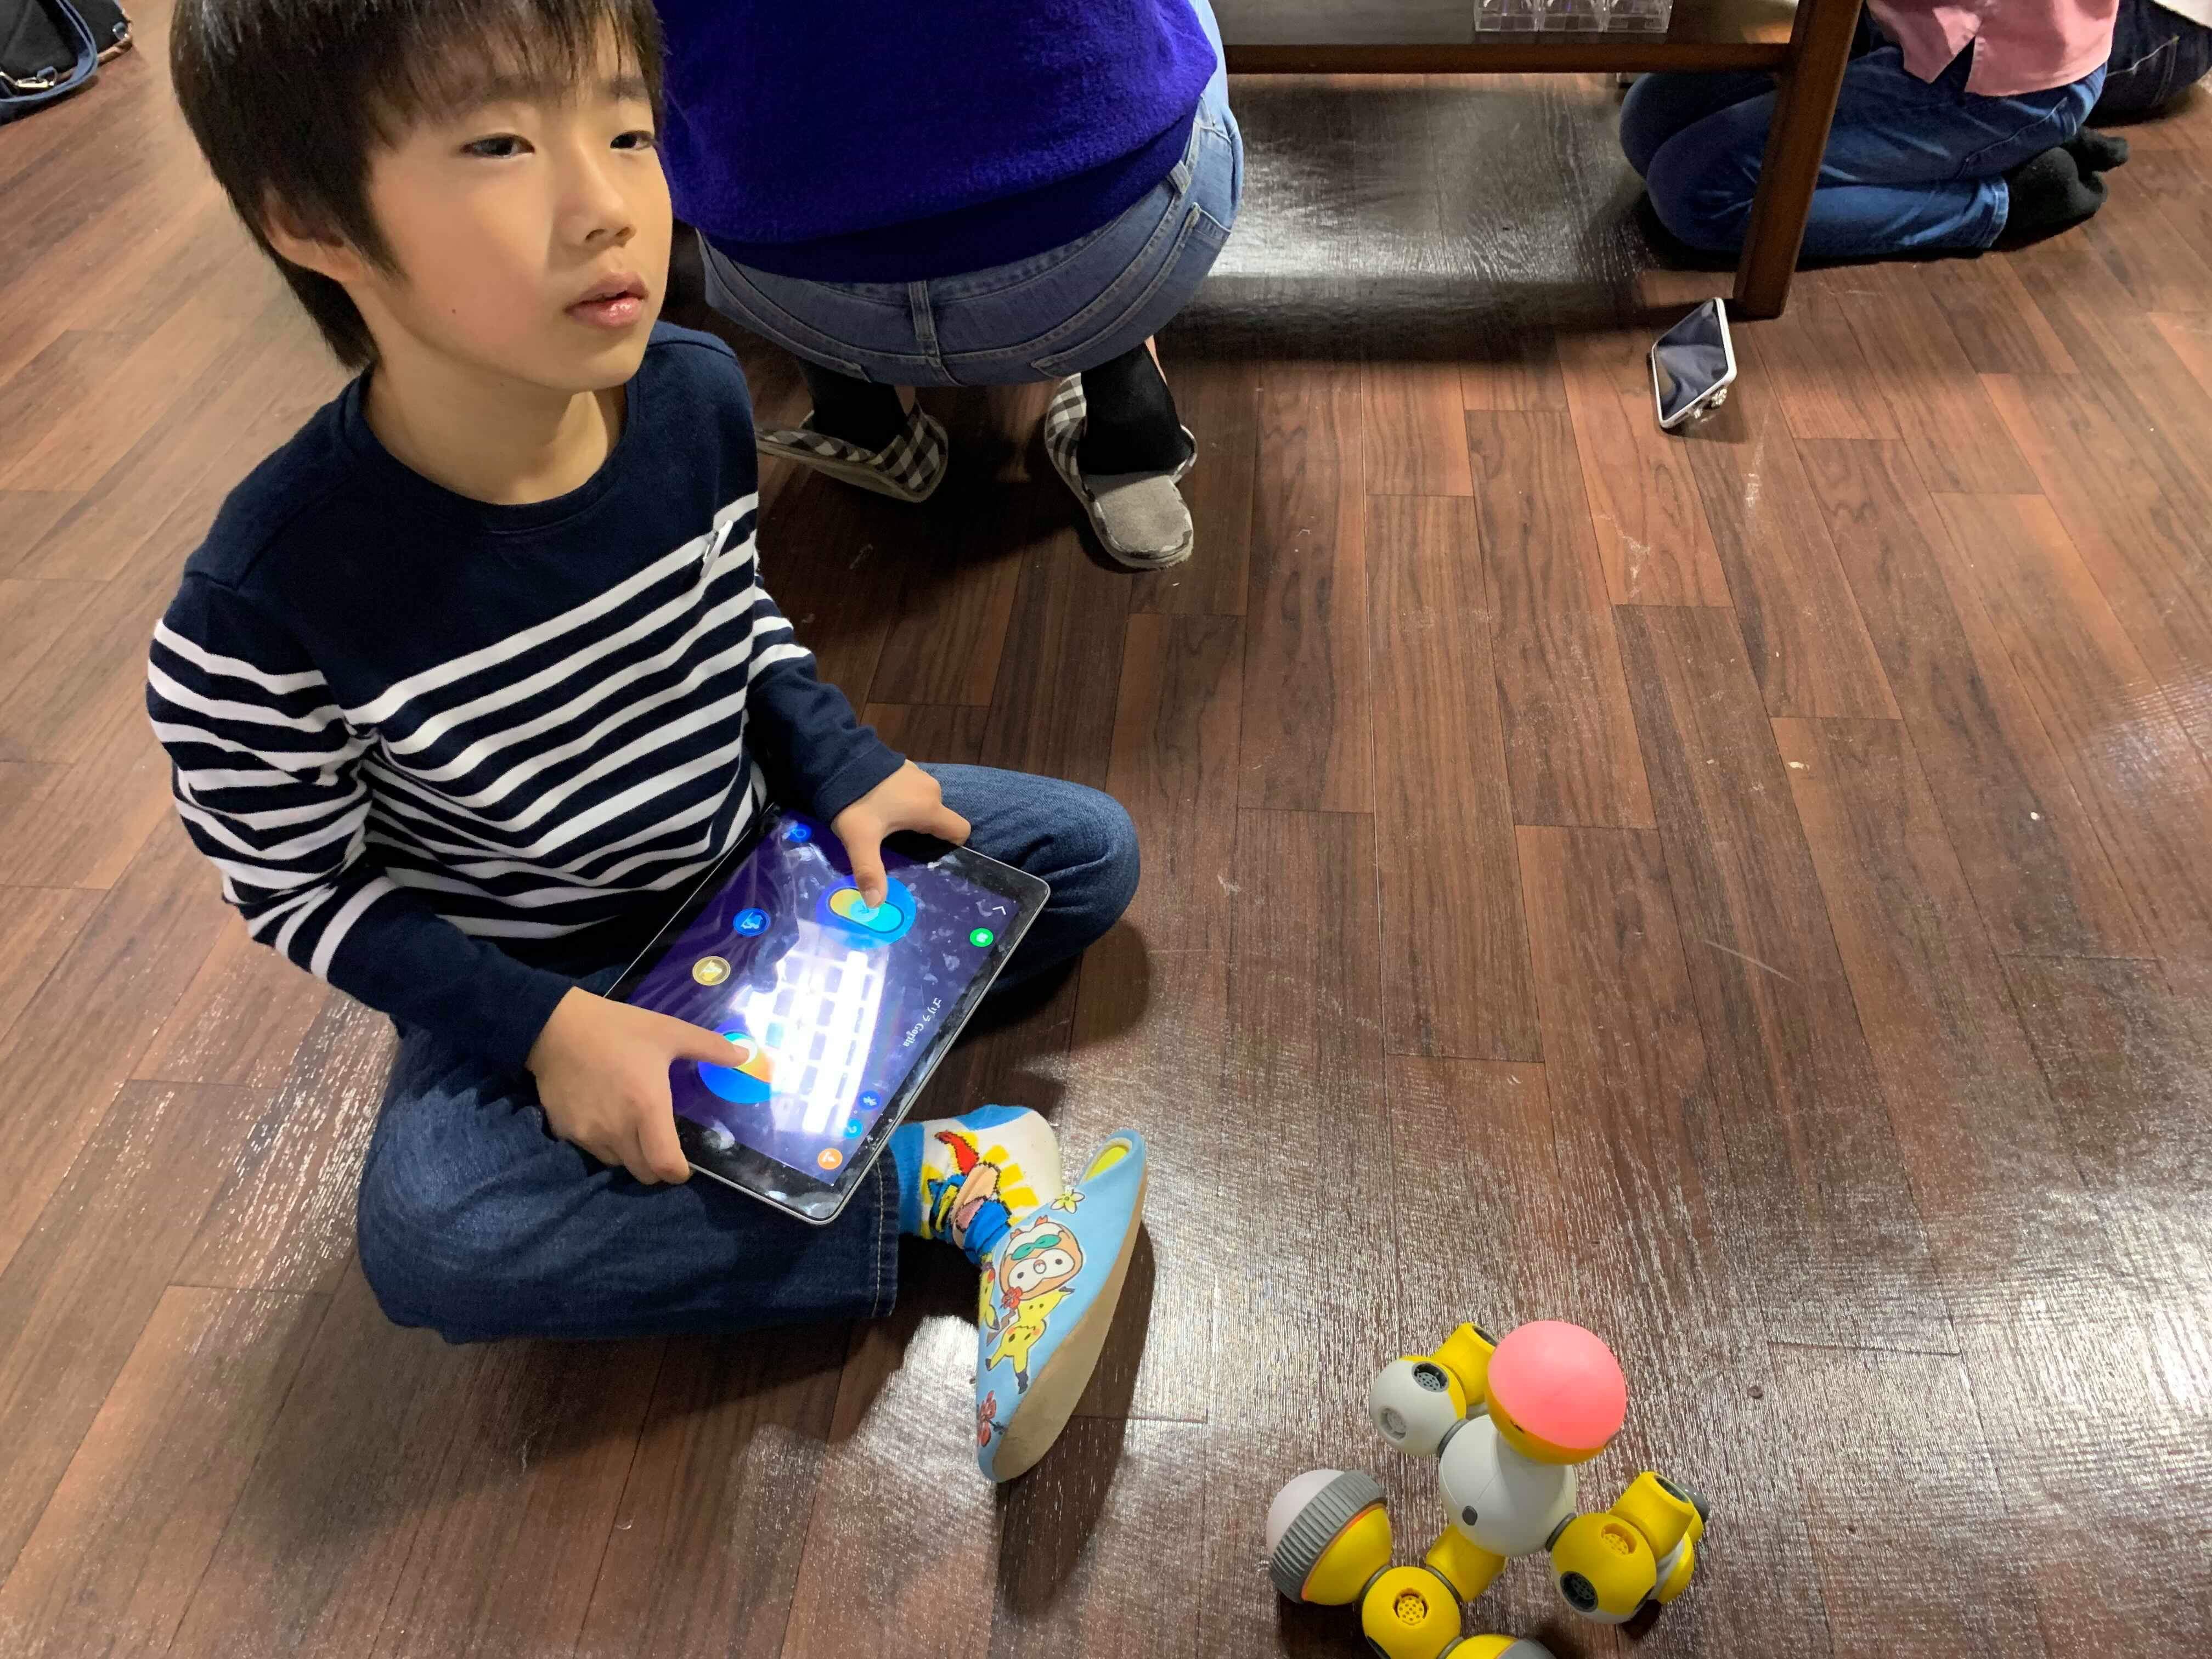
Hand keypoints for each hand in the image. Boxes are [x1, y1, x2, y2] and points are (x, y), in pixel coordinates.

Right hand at [524, 988, 739, 1183]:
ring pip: (616, 1164)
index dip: (678, 1173)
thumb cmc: (618, 1028)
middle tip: (661, 1144)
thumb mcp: (669, 1032)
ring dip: (630, 1155)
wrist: (554, 1025)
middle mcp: (617, 1129)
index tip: (684, 1166)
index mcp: (647, 1108)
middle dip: (657, 1166)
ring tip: (632, 1127)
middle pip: (643, 1173)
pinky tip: (604, 1117)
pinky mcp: (564, 1131)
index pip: (664, 1166)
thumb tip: (745, 1056)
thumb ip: (710, 1048)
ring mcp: (588, 1134)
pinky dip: (603, 1144)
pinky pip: (590, 1151)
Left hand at [830, 761, 970, 905]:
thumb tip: (875, 905)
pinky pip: (913, 790)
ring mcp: (918, 774)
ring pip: (925, 804)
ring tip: (885, 824)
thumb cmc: (856, 801)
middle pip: (939, 819)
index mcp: (929, 808)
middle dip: (923, 833)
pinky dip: (903, 800)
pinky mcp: (904, 766)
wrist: (836, 758)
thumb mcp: (860, 840)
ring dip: (912, 815)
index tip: (928, 855)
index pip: (960, 830)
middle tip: (899, 846)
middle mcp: (931, 789)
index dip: (950, 846)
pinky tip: (880, 804)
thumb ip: (870, 871)